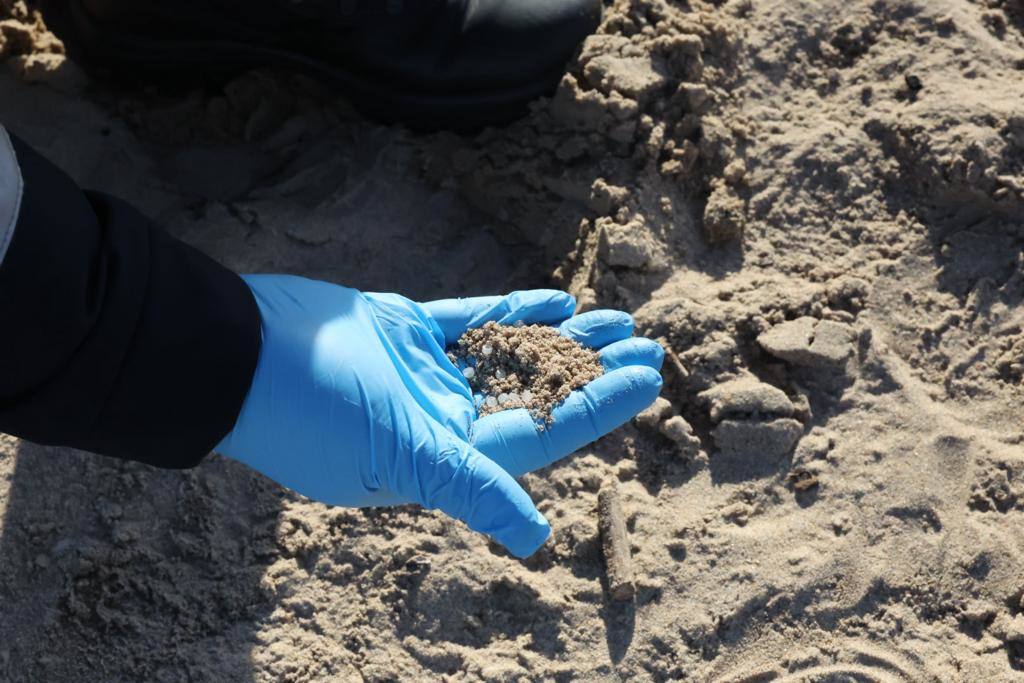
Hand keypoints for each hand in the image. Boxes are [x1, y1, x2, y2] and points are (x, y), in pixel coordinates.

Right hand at [216, 275, 663, 556]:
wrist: (236, 351)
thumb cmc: (317, 410)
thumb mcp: (401, 456)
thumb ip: (471, 488)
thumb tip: (534, 539)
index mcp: (446, 455)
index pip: (543, 433)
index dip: (600, 406)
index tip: (648, 376)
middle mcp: (442, 418)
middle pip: (536, 394)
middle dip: (592, 371)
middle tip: (648, 343)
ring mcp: (424, 374)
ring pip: (511, 355)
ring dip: (562, 338)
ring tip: (615, 316)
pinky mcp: (404, 332)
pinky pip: (471, 321)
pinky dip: (511, 311)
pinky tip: (556, 301)